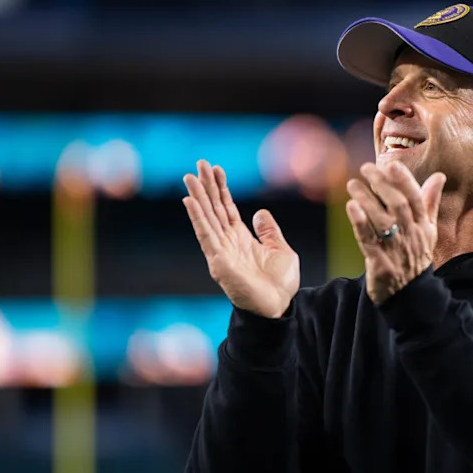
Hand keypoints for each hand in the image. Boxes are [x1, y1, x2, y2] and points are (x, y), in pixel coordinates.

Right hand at [182, 160, 299, 318]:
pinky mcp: (218, 262)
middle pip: (213, 208)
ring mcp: (221, 251)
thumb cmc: (280, 284)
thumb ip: (269, 232)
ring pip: (206, 218)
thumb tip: (260, 212)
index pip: (227, 208)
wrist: (278, 307)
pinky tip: (190, 202)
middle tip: (198, 164)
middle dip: (206, 186)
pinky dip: (198, 218)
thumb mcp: (281, 250)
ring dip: (198, 197)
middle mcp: (227, 242)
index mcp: (241, 238)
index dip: (221, 188)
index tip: (215, 168)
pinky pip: (206, 236)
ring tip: (190, 177)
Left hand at [345, 162, 445, 303]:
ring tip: (353, 184)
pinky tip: (351, 207)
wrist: (410, 295)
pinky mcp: (380, 264)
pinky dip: (360, 223)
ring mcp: (395, 250)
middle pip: (398, 205)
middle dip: (382, 184)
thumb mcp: (428, 230)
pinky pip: (368, 240)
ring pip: (381, 220)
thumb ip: (429, 202)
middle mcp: (410, 236)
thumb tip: (439, 176)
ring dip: (366, 199)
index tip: (392, 164)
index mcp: (422, 226)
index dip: (405, 180)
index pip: (415, 199)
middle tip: (366, 168)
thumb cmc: (415, 256)